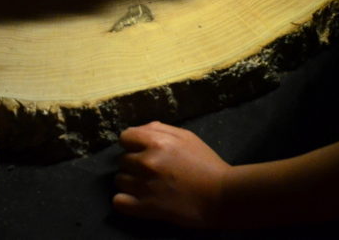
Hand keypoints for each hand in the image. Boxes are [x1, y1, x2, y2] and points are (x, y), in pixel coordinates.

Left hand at [112, 122, 230, 227]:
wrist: (220, 196)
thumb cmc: (207, 164)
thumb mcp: (188, 138)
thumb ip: (162, 129)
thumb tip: (141, 129)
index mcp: (157, 142)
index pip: (125, 137)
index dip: (132, 143)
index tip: (141, 150)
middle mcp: (147, 162)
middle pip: (122, 159)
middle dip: (134, 163)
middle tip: (150, 170)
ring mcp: (144, 186)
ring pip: (119, 180)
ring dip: (130, 181)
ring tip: (146, 185)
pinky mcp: (145, 208)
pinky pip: (118, 201)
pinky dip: (124, 200)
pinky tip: (136, 199)